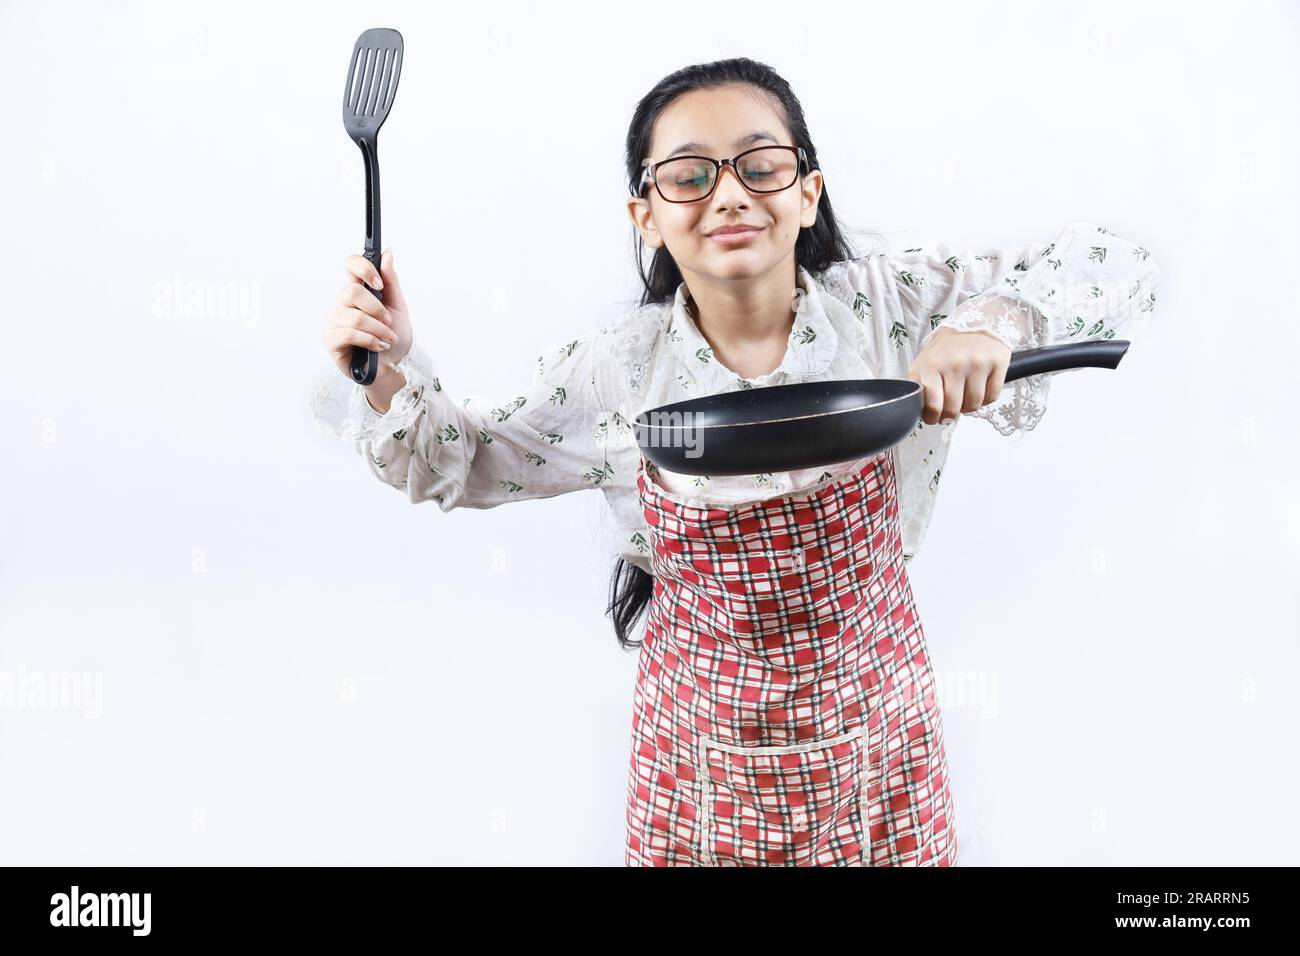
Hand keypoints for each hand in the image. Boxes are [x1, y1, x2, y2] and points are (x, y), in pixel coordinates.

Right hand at [323, 249, 413, 379]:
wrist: (394, 365)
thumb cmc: (393, 335)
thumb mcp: (397, 306)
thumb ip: (390, 280)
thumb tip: (387, 252)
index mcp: (358, 291)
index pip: (350, 265)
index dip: (363, 268)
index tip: (378, 282)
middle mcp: (343, 303)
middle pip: (352, 292)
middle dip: (377, 309)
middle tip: (389, 321)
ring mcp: (335, 320)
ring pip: (355, 317)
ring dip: (379, 330)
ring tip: (388, 339)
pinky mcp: (332, 340)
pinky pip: (350, 334)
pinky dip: (370, 340)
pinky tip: (378, 347)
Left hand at [906, 327, 1010, 425]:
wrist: (978, 320)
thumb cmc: (949, 346)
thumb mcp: (926, 360)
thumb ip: (921, 384)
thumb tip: (920, 411)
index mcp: (931, 364)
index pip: (932, 405)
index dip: (933, 417)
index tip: (934, 418)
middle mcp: (954, 364)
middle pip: (953, 408)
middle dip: (950, 415)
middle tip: (951, 411)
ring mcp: (976, 363)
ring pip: (973, 405)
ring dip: (969, 406)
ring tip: (965, 395)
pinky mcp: (997, 362)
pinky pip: (991, 396)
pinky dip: (986, 398)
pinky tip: (980, 387)